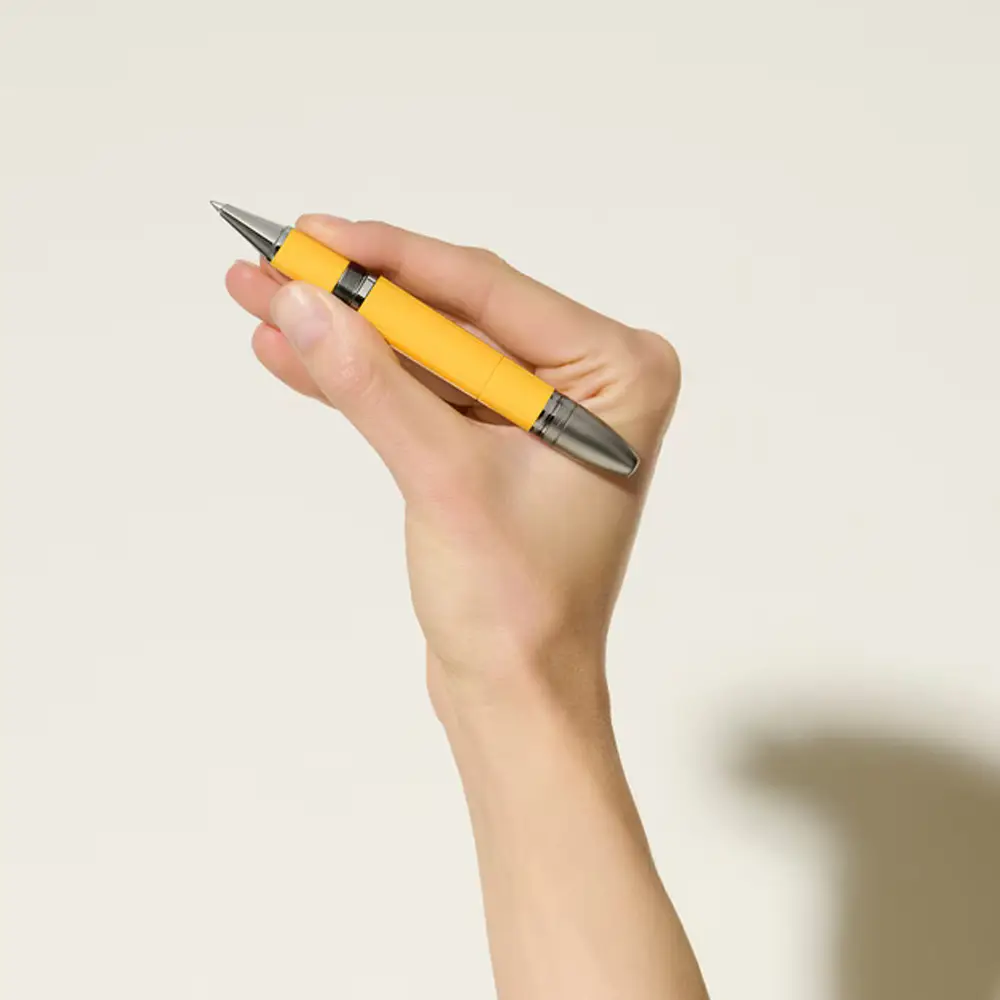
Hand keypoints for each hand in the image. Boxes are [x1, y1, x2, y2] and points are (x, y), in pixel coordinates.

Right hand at [225, 216, 679, 714]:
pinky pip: (422, 396)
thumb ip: (374, 387)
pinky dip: (360, 381)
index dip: (393, 261)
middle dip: (358, 298)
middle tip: (273, 261)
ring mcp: (539, 412)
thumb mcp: (444, 481)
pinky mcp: (496, 444)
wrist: (514, 693)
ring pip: (428, 354)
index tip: (314, 234)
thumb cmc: (515, 606)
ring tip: (259, 298)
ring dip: (345, 335)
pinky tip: (292, 354)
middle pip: (453, 317)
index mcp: (618, 374)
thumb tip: (302, 302)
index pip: (490, 292)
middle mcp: (588, 381)